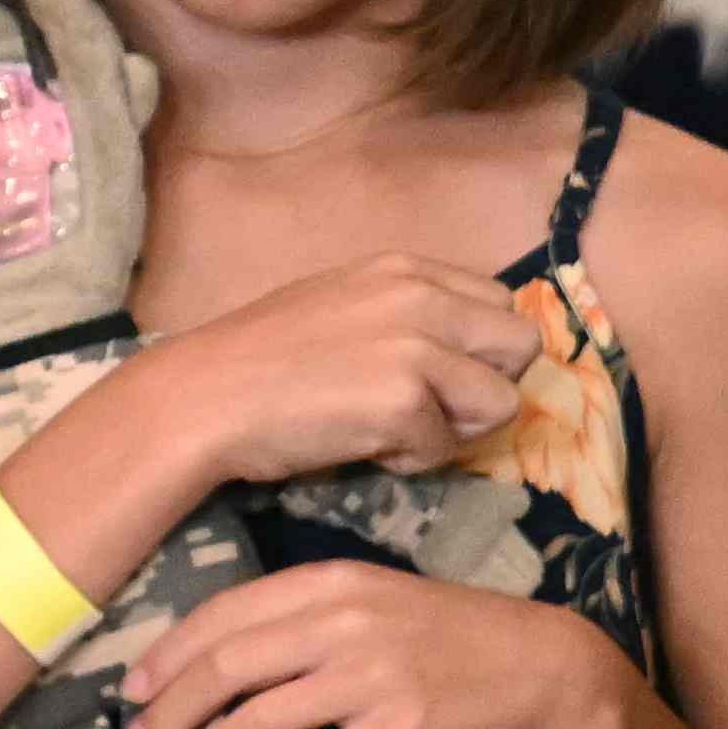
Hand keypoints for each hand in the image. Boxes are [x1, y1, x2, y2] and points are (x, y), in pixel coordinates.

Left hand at [119, 560, 626, 728]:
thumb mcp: (378, 601)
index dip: (168, 655)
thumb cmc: (455, 635)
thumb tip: (227, 662)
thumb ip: (307, 620)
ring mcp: (370, 679)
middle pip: (227, 666)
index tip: (131, 688)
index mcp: (332, 583)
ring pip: (258, 718)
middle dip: (168, 709)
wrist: (544, 671)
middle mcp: (343, 624)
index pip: (225, 614)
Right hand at [144, 257, 537, 489]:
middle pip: (520, 346)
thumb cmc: (266, 357)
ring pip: (501, 403)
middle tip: (431, 410)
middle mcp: (423, 296)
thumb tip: (462, 357)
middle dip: (486, 387)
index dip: (478, 350)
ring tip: (397, 430)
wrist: (207, 395)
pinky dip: (411, 459)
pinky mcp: (403, 401)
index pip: (501, 303)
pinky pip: (445, 448)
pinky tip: (364, 446)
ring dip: (456, 428)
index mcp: (409, 268)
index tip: (440, 377)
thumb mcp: (348, 306)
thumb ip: (410, 316)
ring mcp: (416, 347)